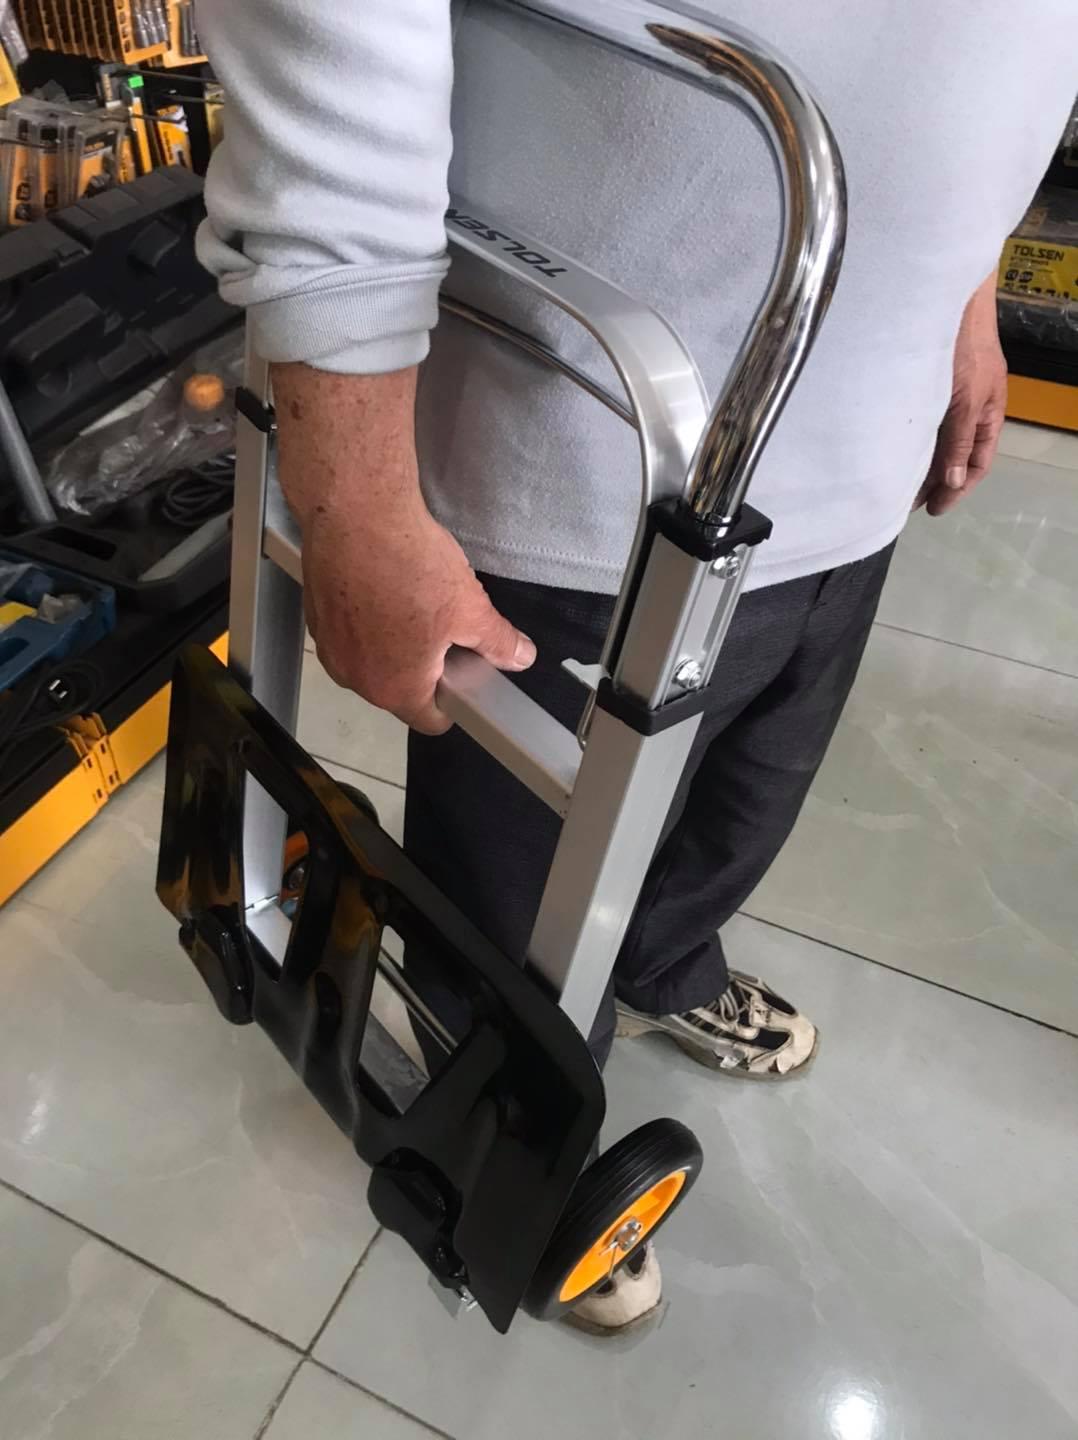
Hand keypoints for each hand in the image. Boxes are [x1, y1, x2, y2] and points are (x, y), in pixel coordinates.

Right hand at [273, 363, 535, 734]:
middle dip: (424, 667)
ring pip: (373, 660)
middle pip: (399, 690)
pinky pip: (350, 634)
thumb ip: (497, 642)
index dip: (455, 701)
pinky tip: (383, 586)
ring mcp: (329, 649)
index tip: (465, 673)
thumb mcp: (470, 607)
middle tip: (444, 626)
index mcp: (396, 688)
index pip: (429, 721)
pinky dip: (366, 620)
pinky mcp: (315, 617)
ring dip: (393, 643)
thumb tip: (520, 657)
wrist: (355, 512)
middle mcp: (355, 678)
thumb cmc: (411, 566)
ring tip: (413, 600)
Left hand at [916, 273, 1007, 515]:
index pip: (977, 462)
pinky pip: (921, 419)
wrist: (946, 293)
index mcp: (988, 412)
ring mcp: (947, 393)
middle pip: (954, 454)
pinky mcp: (925, 381)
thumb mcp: (965, 397)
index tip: (934, 510)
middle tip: (908, 504)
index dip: (958, 489)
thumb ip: (958, 440)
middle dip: (935, 481)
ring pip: (936, 439)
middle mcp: (969, 406)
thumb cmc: (963, 343)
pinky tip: (891, 449)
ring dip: (919, 462)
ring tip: (897, 484)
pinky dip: (910, 438)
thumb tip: (953, 482)